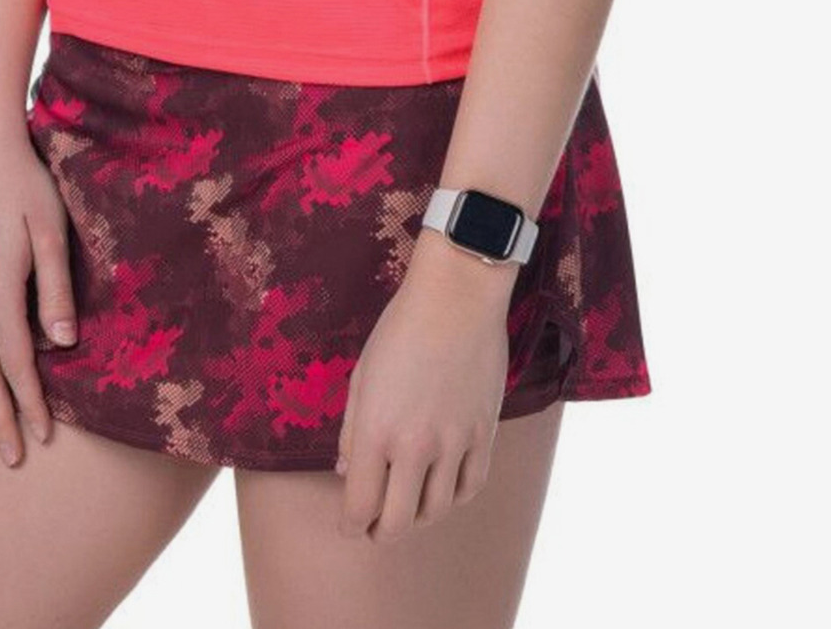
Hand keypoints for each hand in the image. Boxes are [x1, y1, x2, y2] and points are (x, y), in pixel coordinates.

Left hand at [336, 231, 516, 540]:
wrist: (457, 296)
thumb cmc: (400, 329)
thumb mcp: (362, 376)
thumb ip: (353, 431)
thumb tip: (347, 473)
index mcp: (376, 431)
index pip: (359, 506)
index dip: (350, 526)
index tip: (349, 526)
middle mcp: (415, 446)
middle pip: (398, 523)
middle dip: (381, 533)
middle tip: (376, 529)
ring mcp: (454, 442)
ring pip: (437, 510)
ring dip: (418, 517)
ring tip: (408, 507)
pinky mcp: (484, 433)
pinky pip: (471, 486)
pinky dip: (454, 497)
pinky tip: (443, 488)